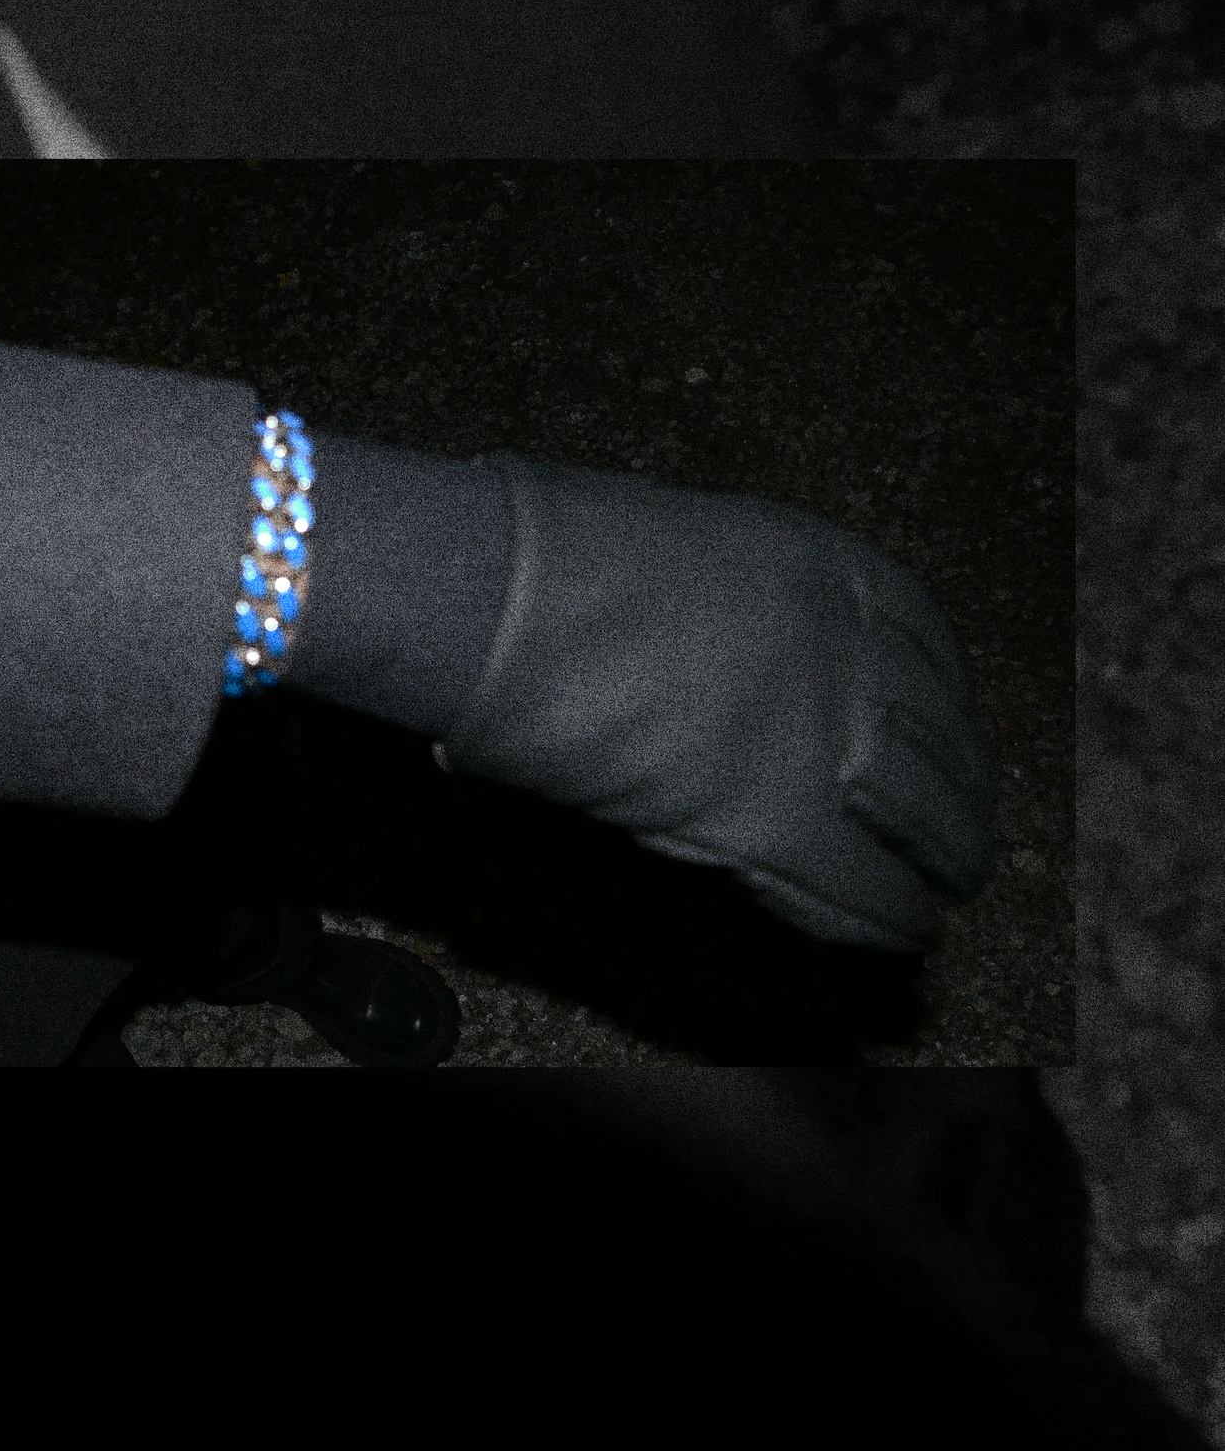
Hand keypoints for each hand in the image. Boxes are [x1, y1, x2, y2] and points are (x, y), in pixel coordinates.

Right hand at [434, 452, 996, 952]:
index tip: (946, 729)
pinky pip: (856, 881)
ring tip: (947, 887)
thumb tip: (694, 640)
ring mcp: (818, 728)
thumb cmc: (545, 554)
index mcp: (818, 564)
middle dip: (958, 791)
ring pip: (921, 813)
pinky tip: (902, 928)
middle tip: (961, 828)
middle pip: (936, 733)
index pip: (921, 638)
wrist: (506, 595)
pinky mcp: (772, 814)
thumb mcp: (671, 540)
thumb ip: (714, 595)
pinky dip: (884, 912)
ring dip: (942, 856)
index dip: (943, 700)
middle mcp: (844, 642)